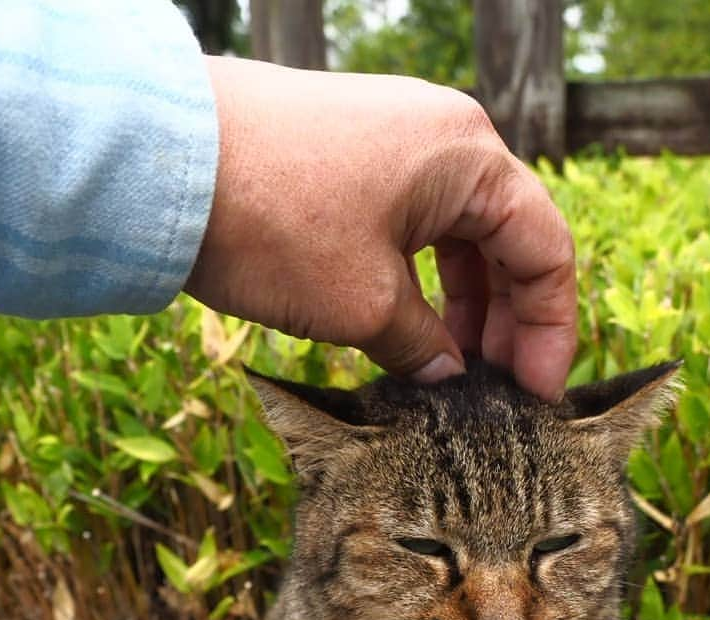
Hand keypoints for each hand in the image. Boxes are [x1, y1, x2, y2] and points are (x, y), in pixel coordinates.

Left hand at [185, 56, 576, 400]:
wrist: (157, 160)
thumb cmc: (270, 221)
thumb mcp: (361, 303)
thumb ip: (421, 345)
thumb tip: (449, 377)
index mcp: (470, 158)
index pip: (545, 250)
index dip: (551, 330)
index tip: (539, 394)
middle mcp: (442, 136)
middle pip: (505, 240)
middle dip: (508, 320)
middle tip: (497, 390)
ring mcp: (393, 140)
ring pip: (456, 235)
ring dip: (463, 303)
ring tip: (451, 368)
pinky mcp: (350, 157)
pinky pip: (411, 223)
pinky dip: (420, 277)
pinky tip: (409, 326)